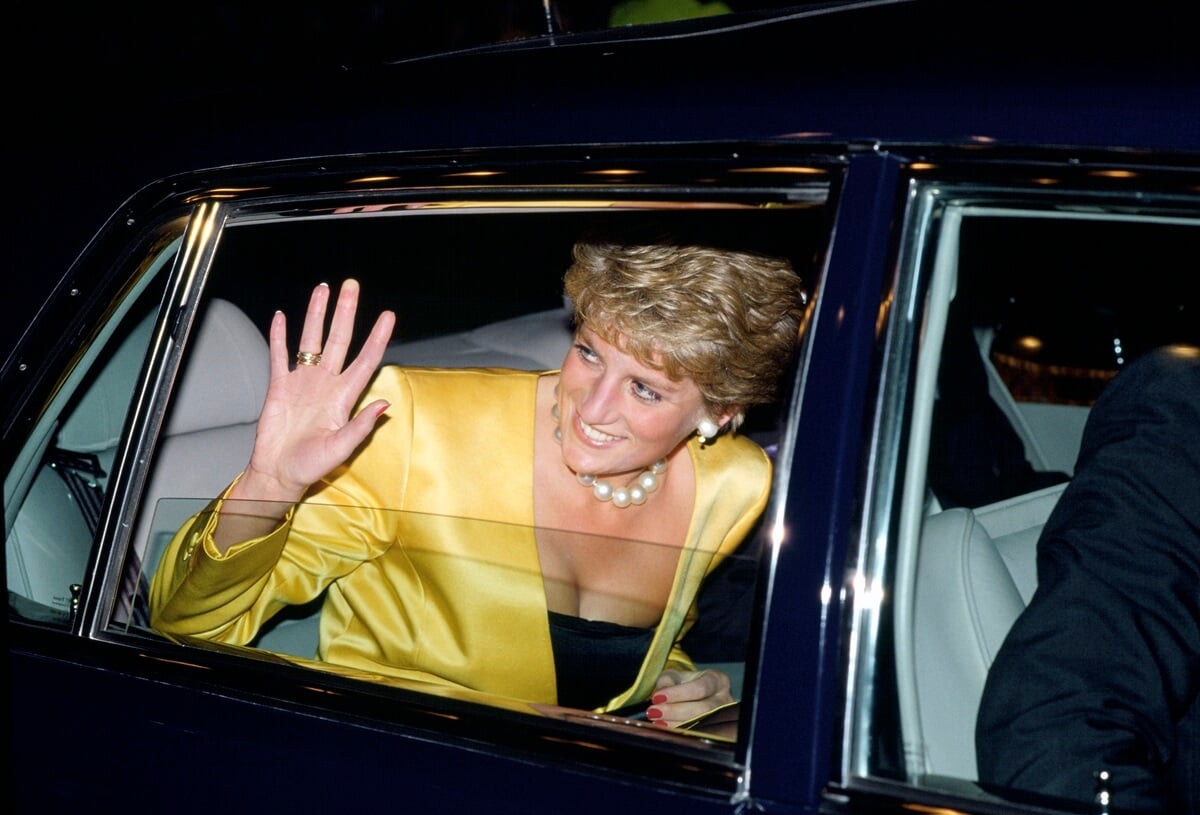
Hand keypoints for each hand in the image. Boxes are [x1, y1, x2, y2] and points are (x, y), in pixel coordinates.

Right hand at [228, 279, 395, 509]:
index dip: (377, 338)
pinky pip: (279, 356)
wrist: (278, 473)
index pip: (366, 360)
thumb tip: (384, 406)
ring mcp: (302, 383)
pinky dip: (279, 337)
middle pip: (339, 340)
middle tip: (351, 285)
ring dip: (316, 315)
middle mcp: (326, 384)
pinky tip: (282, 317)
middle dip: (346, 312)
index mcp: (344, 397)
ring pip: (311, 340)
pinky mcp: (279, 387)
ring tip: (322, 289)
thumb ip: (361, 427)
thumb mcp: (340, 449)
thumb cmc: (310, 466)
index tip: (389, 316)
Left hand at [646, 668, 736, 731]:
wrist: (690, 692)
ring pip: (701, 724)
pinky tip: (665, 727)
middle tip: (654, 712)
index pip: (700, 688)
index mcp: (716, 680)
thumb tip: (659, 695)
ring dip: (676, 724)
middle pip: (702, 709)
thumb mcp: (674, 676)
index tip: (657, 698)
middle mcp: (723, 698)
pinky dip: (680, 732)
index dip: (678, 694)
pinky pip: (699, 734)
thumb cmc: (684, 682)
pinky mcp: (716, 730)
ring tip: (657, 720)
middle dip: (675, 711)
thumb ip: (667, 682)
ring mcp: (722, 717)